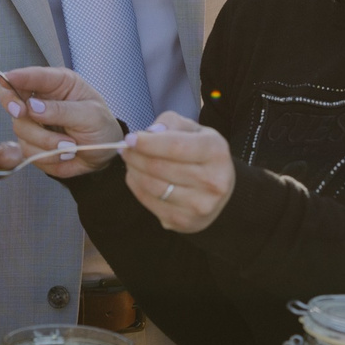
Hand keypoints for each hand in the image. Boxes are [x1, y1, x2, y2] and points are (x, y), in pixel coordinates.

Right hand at [1, 66, 125, 179]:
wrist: (104, 156)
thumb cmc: (101, 127)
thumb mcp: (90, 115)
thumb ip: (62, 110)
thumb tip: (33, 106)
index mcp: (57, 84)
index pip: (31, 76)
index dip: (15, 77)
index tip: (5, 80)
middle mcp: (41, 100)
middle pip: (13, 100)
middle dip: (17, 109)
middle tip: (23, 113)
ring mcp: (34, 123)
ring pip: (21, 129)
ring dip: (46, 141)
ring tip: (71, 146)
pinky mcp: (32, 144)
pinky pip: (28, 151)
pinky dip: (47, 155)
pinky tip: (66, 154)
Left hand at [120, 115, 234, 233]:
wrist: (220, 192)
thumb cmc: (201, 154)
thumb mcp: (194, 130)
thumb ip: (172, 123)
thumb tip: (149, 133)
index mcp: (215, 152)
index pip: (175, 146)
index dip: (148, 143)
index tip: (130, 138)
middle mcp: (212, 181)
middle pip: (160, 167)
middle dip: (136, 156)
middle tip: (124, 148)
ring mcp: (199, 205)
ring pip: (152, 186)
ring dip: (133, 171)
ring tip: (130, 161)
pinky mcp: (184, 221)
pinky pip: (150, 202)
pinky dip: (137, 187)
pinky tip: (136, 176)